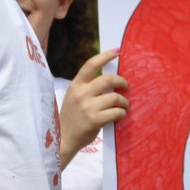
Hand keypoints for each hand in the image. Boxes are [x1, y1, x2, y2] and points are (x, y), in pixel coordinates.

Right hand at [60, 48, 126, 164]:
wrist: (63, 138)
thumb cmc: (71, 117)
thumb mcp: (74, 97)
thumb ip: (87, 88)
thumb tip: (110, 79)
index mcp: (75, 85)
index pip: (91, 65)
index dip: (105, 56)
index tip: (117, 51)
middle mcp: (81, 93)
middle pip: (108, 79)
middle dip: (121, 81)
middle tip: (126, 86)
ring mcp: (87, 107)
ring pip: (115, 97)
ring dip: (124, 102)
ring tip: (124, 106)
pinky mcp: (94, 120)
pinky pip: (116, 112)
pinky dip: (122, 113)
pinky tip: (120, 115)